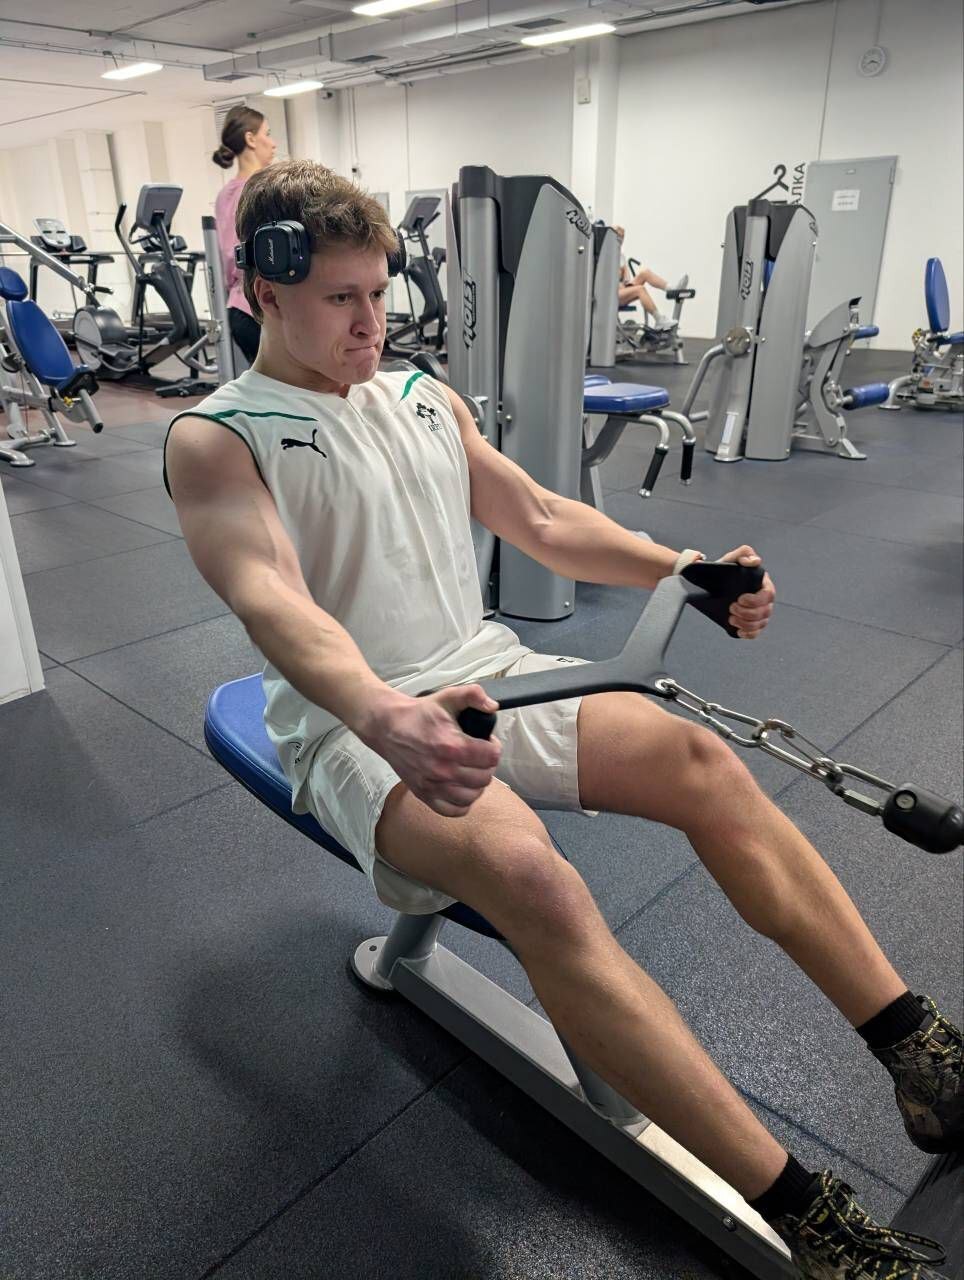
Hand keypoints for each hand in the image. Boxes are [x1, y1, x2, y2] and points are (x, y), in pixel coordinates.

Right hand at [357, 684, 501, 817]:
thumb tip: (492, 706)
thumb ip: (473, 695)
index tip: (488, 742)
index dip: (494, 747)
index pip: (491, 757)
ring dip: (476, 784)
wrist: (387, 727)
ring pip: (471, 796)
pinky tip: (461, 788)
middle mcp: (443, 769)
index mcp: (452, 745)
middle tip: (480, 755)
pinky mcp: (423, 794)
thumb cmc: (418, 714)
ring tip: (472, 771)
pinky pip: (453, 810)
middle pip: (484, 777)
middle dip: (487, 765)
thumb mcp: (447, 696)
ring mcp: (433, 785)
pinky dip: (462, 803)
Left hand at [720, 545, 774, 638]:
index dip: (756, 600)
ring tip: (732, 619)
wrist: (709, 583)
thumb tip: (753, 561)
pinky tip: (740, 631)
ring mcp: (758, 611)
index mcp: (762, 584)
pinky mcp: (750, 622)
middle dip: (748, 613)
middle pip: (765, 611)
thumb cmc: (724, 571)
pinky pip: (756, 632)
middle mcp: (763, 599)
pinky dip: (750, 634)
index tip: (740, 599)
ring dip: (747, 624)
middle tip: (731, 609)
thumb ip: (743, 553)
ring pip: (762, 623)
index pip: (768, 595)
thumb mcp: (731, 559)